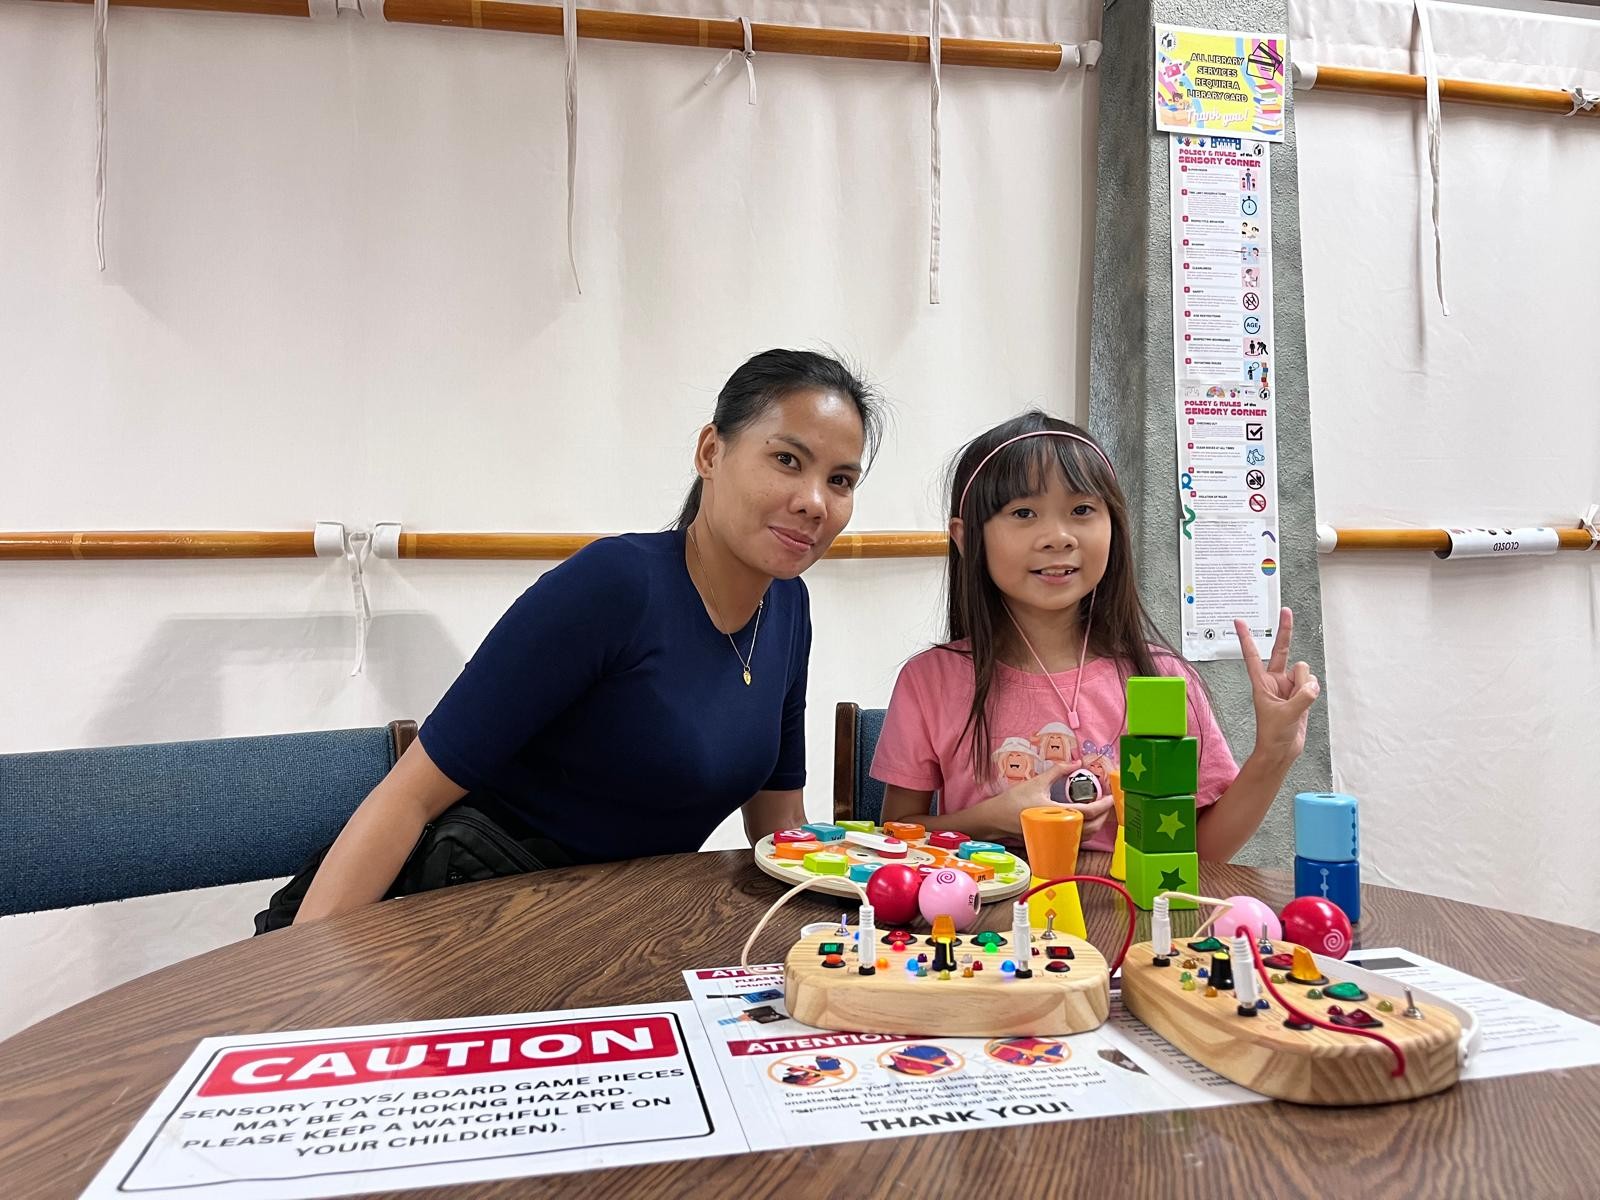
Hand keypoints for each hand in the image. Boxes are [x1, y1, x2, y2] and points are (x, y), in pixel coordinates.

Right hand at [990, 763, 1116, 841]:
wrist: (996, 818)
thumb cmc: (1014, 800)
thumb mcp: (1037, 782)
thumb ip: (1058, 771)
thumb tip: (1077, 762)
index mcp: (1055, 813)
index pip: (1087, 812)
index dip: (1103, 805)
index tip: (1111, 798)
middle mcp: (1057, 828)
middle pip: (1090, 828)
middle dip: (1104, 817)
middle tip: (1108, 803)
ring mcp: (1055, 837)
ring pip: (1084, 837)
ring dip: (1096, 825)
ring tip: (1100, 812)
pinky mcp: (1051, 841)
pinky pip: (1075, 840)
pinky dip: (1085, 831)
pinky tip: (1086, 821)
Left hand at [1234, 607, 1319, 767]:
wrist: (1282, 750)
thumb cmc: (1273, 735)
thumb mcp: (1285, 715)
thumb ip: (1301, 697)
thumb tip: (1312, 684)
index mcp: (1261, 683)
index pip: (1252, 655)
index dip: (1246, 638)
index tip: (1239, 621)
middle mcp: (1275, 680)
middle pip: (1281, 650)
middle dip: (1285, 630)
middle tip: (1285, 610)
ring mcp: (1289, 685)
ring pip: (1303, 671)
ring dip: (1304, 685)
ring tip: (1296, 703)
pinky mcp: (1301, 692)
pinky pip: (1312, 682)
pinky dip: (1312, 691)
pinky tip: (1304, 703)